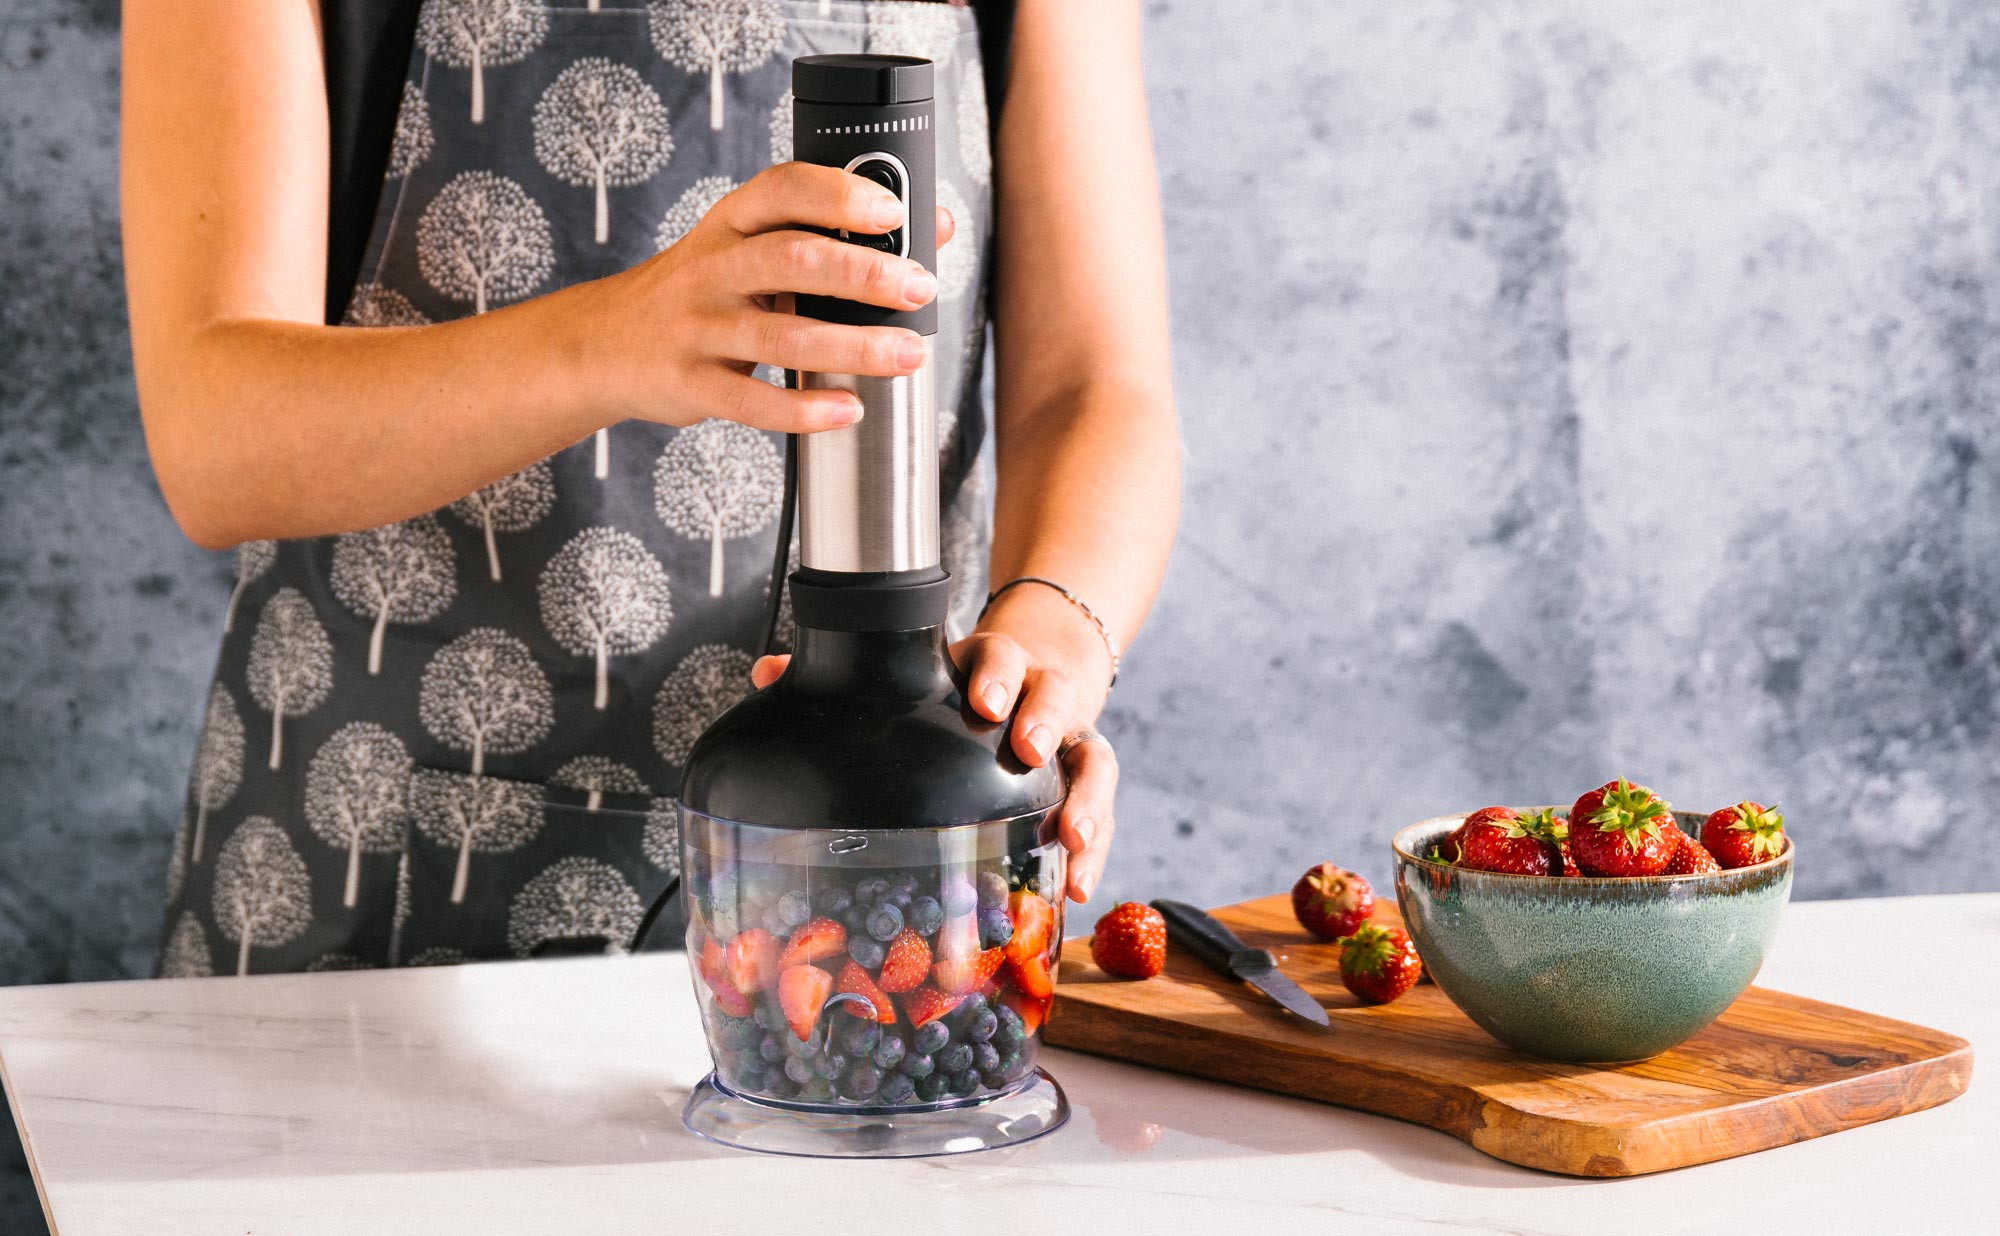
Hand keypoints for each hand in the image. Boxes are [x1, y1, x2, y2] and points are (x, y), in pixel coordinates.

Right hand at [582, 161, 955, 434]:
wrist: (605, 345)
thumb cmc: (700, 292)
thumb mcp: (747, 249)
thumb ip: (829, 239)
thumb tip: (933, 224)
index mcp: (729, 223)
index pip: (782, 190)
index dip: (838, 195)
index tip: (892, 209)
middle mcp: (711, 269)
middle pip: (791, 260)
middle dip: (863, 273)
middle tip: (920, 288)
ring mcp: (698, 329)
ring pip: (781, 337)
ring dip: (854, 347)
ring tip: (908, 354)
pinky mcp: (691, 384)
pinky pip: (752, 401)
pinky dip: (805, 410)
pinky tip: (848, 409)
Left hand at [751, 583, 1117, 903]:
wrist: (1043, 673)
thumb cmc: (966, 686)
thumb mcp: (925, 672)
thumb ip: (857, 678)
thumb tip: (769, 672)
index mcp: (995, 666)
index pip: (1000, 654)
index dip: (996, 674)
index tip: (983, 702)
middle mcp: (1042, 697)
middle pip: (1057, 696)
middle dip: (1047, 723)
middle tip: (1030, 752)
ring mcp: (1071, 741)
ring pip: (1094, 761)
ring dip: (1088, 799)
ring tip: (1073, 838)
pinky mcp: (1084, 785)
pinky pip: (1099, 814)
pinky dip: (1094, 851)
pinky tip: (1078, 887)